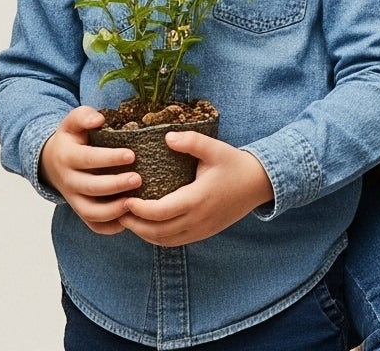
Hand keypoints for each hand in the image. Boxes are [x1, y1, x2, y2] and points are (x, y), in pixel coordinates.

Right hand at [38, 108, 142, 234]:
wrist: (52, 161)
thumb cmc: (73, 139)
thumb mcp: (73, 122)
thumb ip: (83, 116)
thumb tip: (98, 119)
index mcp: (67, 157)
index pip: (87, 159)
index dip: (108, 158)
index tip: (131, 155)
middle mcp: (69, 180)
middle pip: (89, 187)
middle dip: (114, 185)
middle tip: (138, 179)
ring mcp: (74, 198)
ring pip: (89, 211)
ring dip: (112, 210)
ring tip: (134, 204)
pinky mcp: (81, 210)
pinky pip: (93, 225)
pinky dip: (110, 226)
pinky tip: (129, 219)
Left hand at [120, 131, 274, 247]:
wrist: (260, 183)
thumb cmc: (235, 164)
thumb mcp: (216, 149)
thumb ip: (192, 141)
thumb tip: (167, 136)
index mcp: (198, 198)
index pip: (159, 212)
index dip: (137, 210)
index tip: (125, 199)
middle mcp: (198, 219)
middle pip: (156, 231)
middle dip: (134, 224)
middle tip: (119, 211)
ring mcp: (202, 229)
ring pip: (163, 240)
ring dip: (143, 233)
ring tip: (129, 219)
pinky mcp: (204, 233)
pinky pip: (174, 241)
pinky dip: (157, 237)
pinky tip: (149, 225)